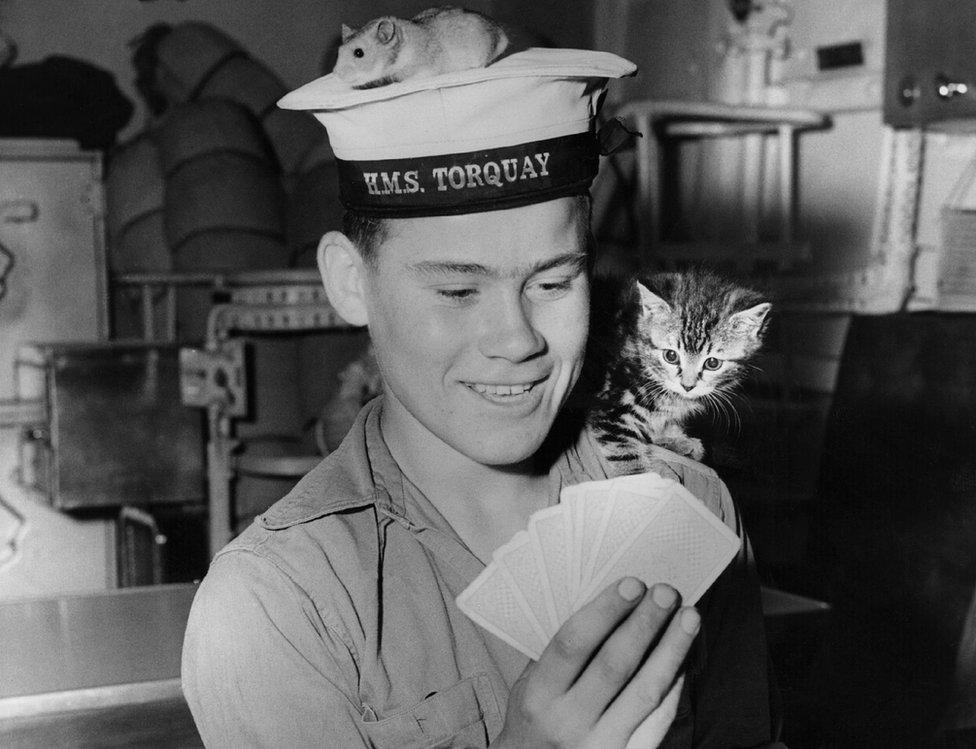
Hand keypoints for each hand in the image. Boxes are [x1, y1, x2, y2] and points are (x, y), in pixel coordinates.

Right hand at [492, 578, 698, 748]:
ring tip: (688, 618)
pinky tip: (683, 661)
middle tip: (666, 592)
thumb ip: (558, 653)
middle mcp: (567, 721)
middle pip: (614, 665)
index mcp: (538, 695)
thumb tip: (605, 605)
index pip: (573, 644)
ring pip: (644, 692)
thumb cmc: (534, 723)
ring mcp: (599, 745)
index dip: (605, 611)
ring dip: (671, 650)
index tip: (631, 584)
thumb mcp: (528, 687)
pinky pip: (657, 722)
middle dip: (644, 624)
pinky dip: (673, 688)